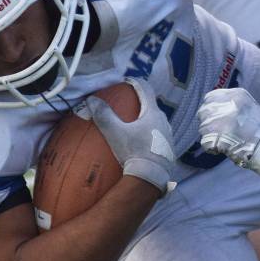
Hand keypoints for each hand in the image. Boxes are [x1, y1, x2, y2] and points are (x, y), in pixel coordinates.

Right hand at [84, 79, 176, 193]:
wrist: (151, 178)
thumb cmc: (134, 152)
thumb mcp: (115, 132)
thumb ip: (104, 115)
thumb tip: (91, 100)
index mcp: (153, 113)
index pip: (146, 89)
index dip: (135, 83)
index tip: (126, 82)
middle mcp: (164, 122)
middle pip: (151, 106)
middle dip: (139, 103)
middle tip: (127, 105)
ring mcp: (168, 137)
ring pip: (156, 122)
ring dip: (145, 121)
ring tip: (132, 126)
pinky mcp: (168, 150)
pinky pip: (158, 137)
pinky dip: (149, 135)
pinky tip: (140, 144)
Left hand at [197, 88, 259, 172]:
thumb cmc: (259, 128)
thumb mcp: (248, 105)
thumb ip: (231, 102)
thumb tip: (214, 107)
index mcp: (235, 95)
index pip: (209, 97)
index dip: (209, 108)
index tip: (214, 117)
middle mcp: (226, 105)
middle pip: (203, 112)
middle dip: (208, 122)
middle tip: (218, 131)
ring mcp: (220, 121)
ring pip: (203, 128)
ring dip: (210, 136)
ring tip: (223, 140)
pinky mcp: (216, 137)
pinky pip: (205, 142)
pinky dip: (211, 148)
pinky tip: (222, 148)